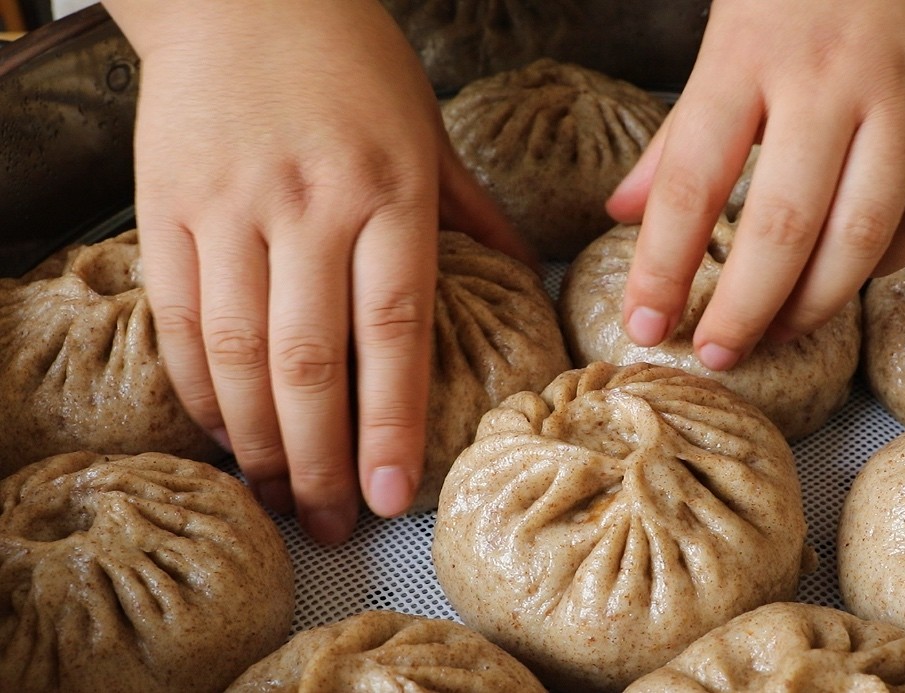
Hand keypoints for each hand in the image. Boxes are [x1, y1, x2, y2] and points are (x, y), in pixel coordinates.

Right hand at [103, 0, 526, 543]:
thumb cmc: (355, 64)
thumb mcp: (429, 131)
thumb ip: (471, 213)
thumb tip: (526, 278)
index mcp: (390, 191)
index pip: (394, 332)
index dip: (391, 425)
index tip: (389, 497)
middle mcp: (310, 206)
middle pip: (312, 363)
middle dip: (318, 460)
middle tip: (325, 526)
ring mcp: (230, 207)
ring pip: (236, 352)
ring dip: (256, 441)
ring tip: (274, 496)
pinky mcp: (166, 206)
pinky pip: (176, 318)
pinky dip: (197, 387)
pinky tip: (222, 431)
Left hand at [609, 0, 904, 369]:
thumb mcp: (727, 34)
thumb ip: (679, 131)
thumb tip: (624, 212)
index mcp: (749, 55)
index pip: (692, 183)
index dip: (664, 266)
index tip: (645, 322)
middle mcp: (828, 79)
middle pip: (781, 226)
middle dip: (743, 308)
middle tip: (718, 353)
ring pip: (863, 233)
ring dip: (817, 301)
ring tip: (780, 331)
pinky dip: (892, 260)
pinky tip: (857, 275)